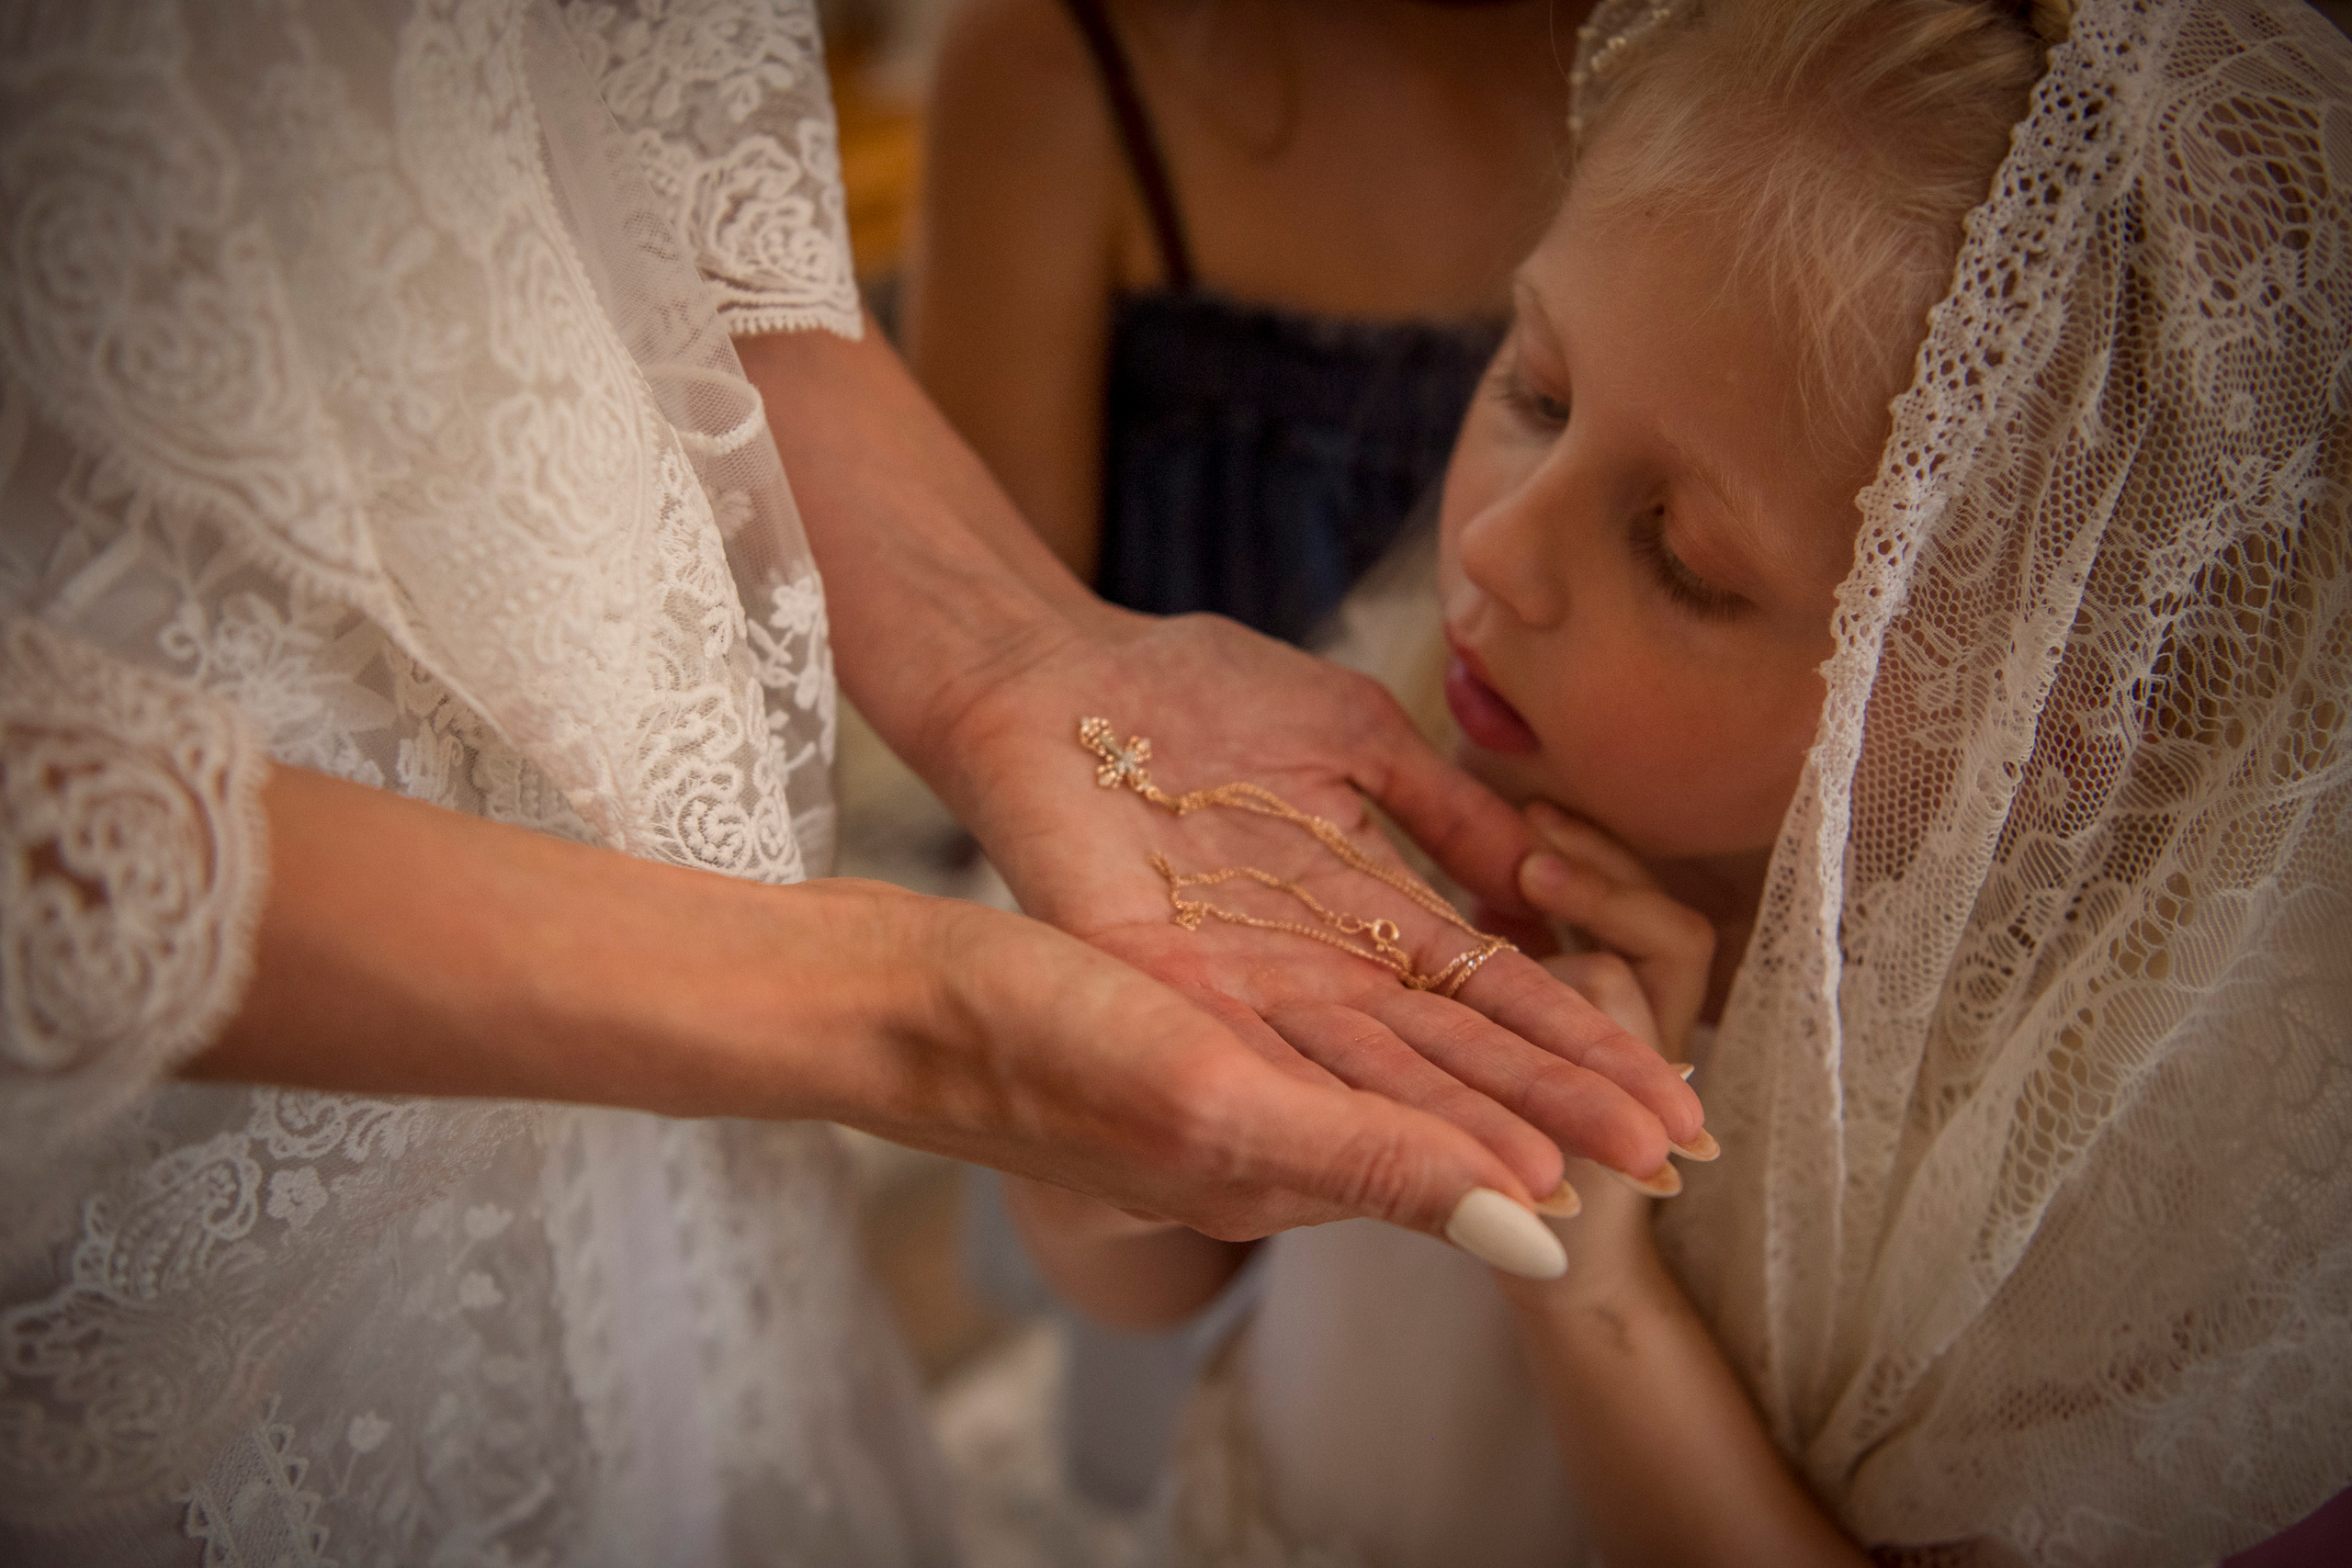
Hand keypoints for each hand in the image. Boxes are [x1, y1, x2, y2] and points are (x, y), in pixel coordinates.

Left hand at [741, 322, 1697, 1252]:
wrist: (1054, 675)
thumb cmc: (1195, 693)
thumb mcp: (1355, 741)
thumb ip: (1448, 811)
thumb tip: (1550, 881)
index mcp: (1369, 914)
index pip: (1498, 994)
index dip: (1584, 1046)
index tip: (1672, 1101)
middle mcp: (1317, 974)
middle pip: (1454, 1051)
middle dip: (1555, 1107)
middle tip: (1661, 1169)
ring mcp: (1243, 992)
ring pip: (1374, 1074)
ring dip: (1465, 1130)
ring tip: (1561, 1185)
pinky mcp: (1162, 988)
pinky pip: (1264, 1058)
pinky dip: (1340, 1106)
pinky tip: (1415, 1154)